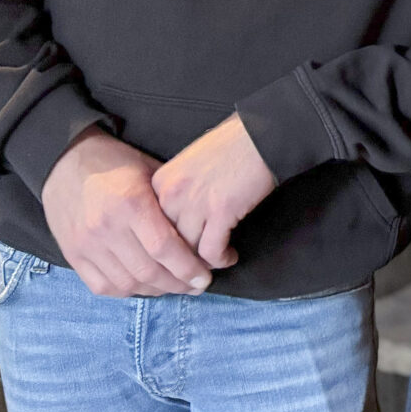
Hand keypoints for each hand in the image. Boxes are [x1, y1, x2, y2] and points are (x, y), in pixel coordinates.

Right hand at [41, 126, 213, 296]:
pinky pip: (102, 286)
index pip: (164, 248)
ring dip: (155, 291)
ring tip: (174, 287)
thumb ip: (172, 202)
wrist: (65, 161)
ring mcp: (86, 244)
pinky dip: (126, 291)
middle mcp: (107, 228)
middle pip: (148, 271)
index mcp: (131, 203)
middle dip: (177, 284)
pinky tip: (144, 286)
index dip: (188, 268)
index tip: (205, 277)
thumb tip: (202, 231)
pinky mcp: (72, 254)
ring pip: (126, 283)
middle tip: (196, 285)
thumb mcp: (151, 171)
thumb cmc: (116, 162)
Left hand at [150, 114, 276, 268]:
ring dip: (200, 266)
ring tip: (212, 268)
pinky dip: (221, 259)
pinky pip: (212, 251)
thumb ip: (175, 192)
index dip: (160, 251)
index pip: (148, 230)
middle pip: (163, 245)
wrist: (262, 134)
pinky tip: (230, 256)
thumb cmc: (231, 146)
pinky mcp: (222, 211)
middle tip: (189, 278)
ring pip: (186, 253)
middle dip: (176, 266)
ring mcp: (195, 203)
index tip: (172, 263)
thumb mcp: (189, 165)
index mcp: (159, 183)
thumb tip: (175, 224)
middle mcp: (171, 194)